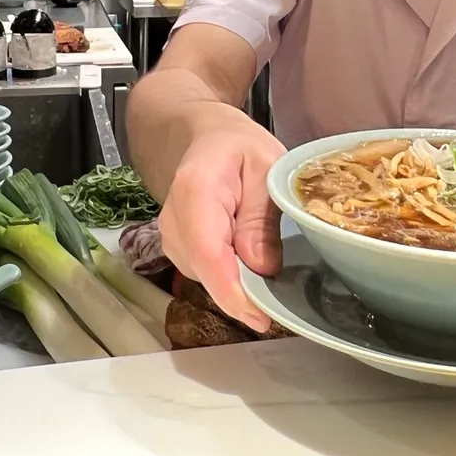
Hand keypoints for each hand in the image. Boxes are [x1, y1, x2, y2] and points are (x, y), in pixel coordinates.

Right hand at [156, 107, 284, 332]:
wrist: (208, 137)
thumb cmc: (241, 147)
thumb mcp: (267, 167)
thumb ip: (263, 216)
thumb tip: (263, 269)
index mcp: (196, 190)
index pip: (209, 253)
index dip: (234, 292)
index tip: (263, 318)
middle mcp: (173, 218)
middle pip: (206, 272)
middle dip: (243, 293)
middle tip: (284, 302)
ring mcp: (171, 236)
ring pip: (206, 278)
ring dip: (238, 285)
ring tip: (273, 278)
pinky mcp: (178, 248)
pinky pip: (206, 273)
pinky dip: (230, 278)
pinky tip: (252, 268)